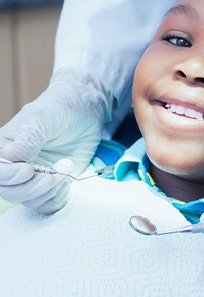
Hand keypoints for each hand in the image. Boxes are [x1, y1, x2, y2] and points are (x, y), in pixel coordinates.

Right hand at [0, 68, 112, 213]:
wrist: (86, 111)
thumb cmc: (61, 108)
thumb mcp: (44, 118)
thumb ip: (29, 139)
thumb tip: (11, 156)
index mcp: (6, 147)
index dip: (9, 176)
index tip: (28, 170)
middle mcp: (17, 166)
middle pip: (11, 191)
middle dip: (32, 188)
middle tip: (53, 176)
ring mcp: (36, 177)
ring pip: (30, 200)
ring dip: (49, 191)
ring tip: (65, 168)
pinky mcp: (53, 184)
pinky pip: (48, 204)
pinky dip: (57, 198)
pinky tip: (67, 182)